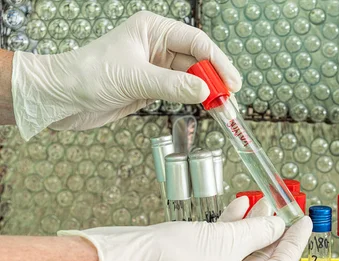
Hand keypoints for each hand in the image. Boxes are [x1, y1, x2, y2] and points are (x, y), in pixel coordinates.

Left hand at [11, 11, 240, 139]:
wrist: (60, 98)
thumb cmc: (86, 74)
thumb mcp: (134, 78)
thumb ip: (173, 85)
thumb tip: (204, 91)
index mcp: (152, 30)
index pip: (196, 42)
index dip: (217, 62)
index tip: (231, 82)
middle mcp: (156, 46)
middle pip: (198, 60)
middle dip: (216, 79)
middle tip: (230, 98)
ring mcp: (155, 68)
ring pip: (192, 78)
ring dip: (208, 92)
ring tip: (223, 107)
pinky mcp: (152, 88)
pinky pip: (181, 92)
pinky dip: (195, 100)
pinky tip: (206, 108)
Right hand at [58, 197, 312, 260]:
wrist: (124, 258)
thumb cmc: (169, 259)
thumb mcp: (226, 240)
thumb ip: (259, 231)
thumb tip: (277, 223)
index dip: (293, 242)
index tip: (304, 221)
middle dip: (270, 230)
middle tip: (283, 207)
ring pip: (238, 253)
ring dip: (250, 226)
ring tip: (260, 200)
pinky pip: (220, 251)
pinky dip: (229, 230)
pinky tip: (236, 207)